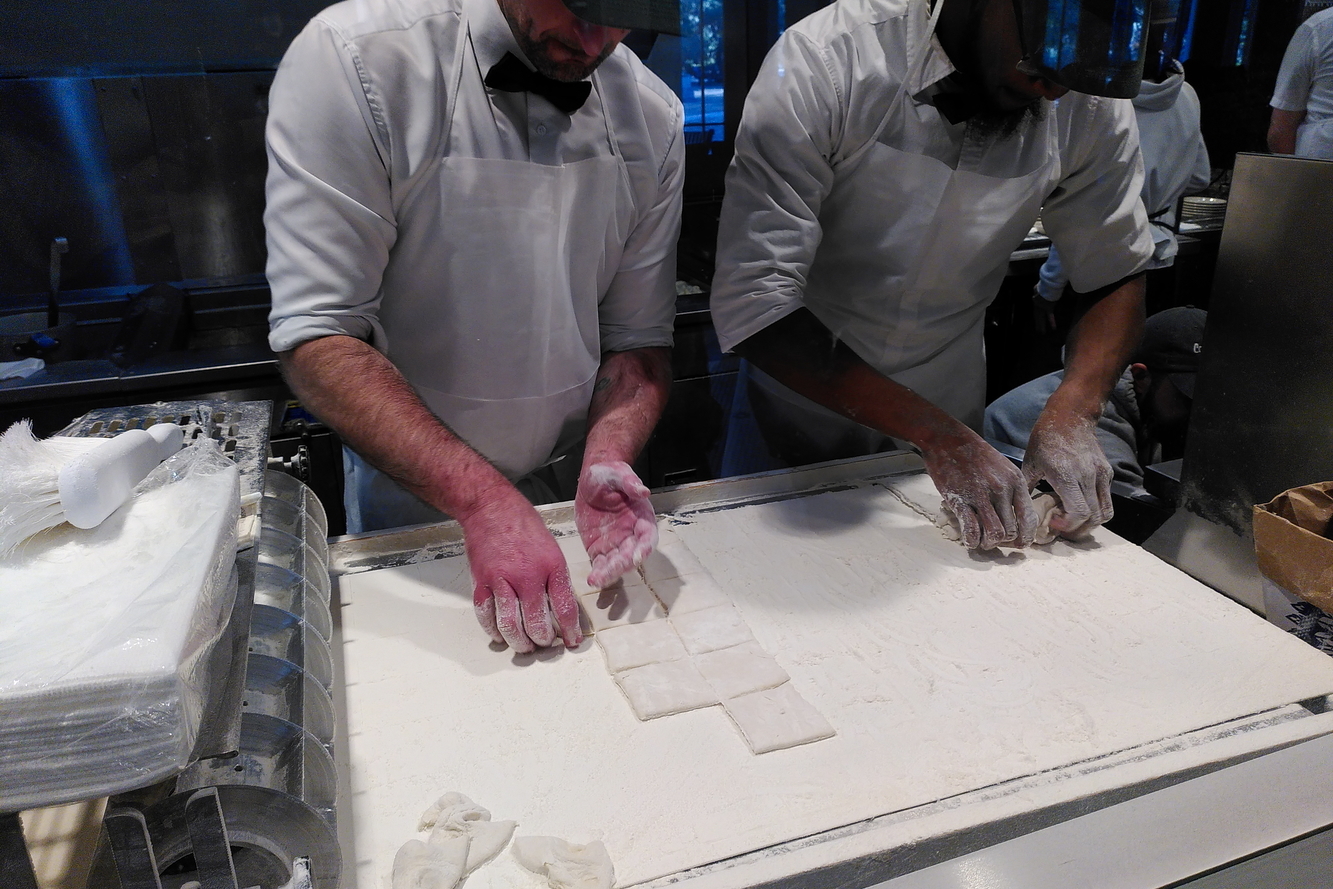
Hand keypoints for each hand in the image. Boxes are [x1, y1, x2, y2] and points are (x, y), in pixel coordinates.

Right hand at [458, 487, 581, 652]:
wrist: (491, 508)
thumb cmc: (522, 525)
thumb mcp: (551, 548)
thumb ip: (555, 578)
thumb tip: (561, 606)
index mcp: (550, 565)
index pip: (564, 607)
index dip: (570, 629)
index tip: (572, 641)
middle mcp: (527, 575)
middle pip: (536, 622)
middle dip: (543, 640)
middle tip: (545, 643)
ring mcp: (501, 580)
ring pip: (510, 624)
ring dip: (519, 642)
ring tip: (525, 646)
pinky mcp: (480, 582)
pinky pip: (486, 615)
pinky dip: (493, 630)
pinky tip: (500, 635)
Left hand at [575, 461, 657, 587]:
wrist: (592, 480)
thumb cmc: (610, 475)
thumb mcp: (620, 474)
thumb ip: (630, 483)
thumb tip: (643, 491)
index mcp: (643, 517)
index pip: (647, 536)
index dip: (644, 547)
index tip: (638, 555)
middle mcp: (632, 534)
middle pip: (632, 554)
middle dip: (623, 564)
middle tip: (612, 571)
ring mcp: (616, 543)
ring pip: (617, 563)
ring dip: (610, 573)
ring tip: (598, 579)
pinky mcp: (600, 548)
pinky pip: (601, 563)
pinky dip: (598, 572)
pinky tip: (593, 578)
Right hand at [920, 428, 1037, 549]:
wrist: (946, 438)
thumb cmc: (974, 453)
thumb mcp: (1003, 467)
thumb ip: (1011, 489)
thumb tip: (1015, 515)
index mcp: (1015, 481)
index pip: (1028, 519)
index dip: (1025, 536)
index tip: (1018, 542)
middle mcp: (1002, 489)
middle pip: (1012, 530)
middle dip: (1004, 542)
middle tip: (995, 541)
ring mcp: (980, 495)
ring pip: (995, 533)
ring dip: (988, 543)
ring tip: (981, 541)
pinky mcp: (960, 499)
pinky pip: (971, 529)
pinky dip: (971, 540)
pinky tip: (969, 540)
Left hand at [1022, 411, 1112, 536]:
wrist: (1070, 417)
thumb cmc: (1045, 440)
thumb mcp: (1030, 463)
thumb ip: (1027, 488)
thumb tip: (1019, 511)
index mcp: (1065, 474)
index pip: (1079, 512)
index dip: (1068, 525)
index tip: (1053, 522)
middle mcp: (1087, 475)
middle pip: (1093, 517)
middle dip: (1077, 530)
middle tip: (1062, 528)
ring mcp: (1100, 474)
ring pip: (1105, 512)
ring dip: (1090, 523)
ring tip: (1072, 522)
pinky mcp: (1108, 472)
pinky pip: (1107, 500)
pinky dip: (1096, 510)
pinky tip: (1079, 506)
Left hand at [1032, 286, 1057, 334]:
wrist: (1045, 285)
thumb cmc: (1043, 285)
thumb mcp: (1037, 287)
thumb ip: (1037, 290)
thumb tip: (1035, 291)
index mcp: (1035, 301)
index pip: (1035, 310)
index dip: (1036, 315)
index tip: (1037, 319)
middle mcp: (1037, 306)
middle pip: (1037, 316)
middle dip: (1038, 323)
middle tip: (1037, 330)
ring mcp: (1042, 308)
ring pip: (1041, 318)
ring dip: (1041, 325)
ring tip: (1042, 332)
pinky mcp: (1048, 308)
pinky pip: (1050, 317)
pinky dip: (1052, 322)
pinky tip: (1053, 328)